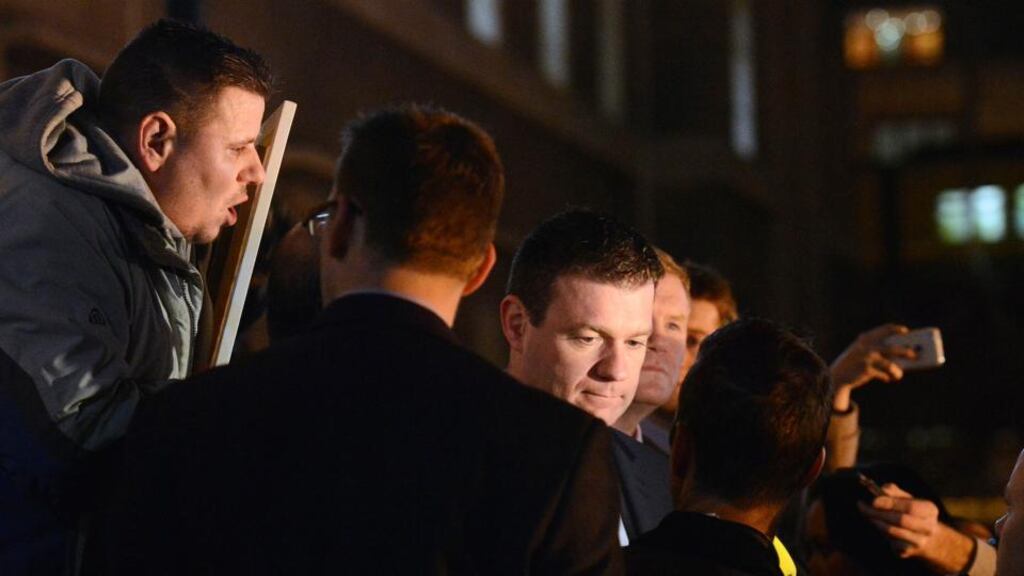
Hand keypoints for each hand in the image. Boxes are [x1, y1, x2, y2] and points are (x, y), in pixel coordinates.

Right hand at [830, 324, 913, 411]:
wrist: (838, 375)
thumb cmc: (856, 364)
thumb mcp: (864, 353)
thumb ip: (879, 352)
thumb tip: (903, 358)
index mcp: (866, 338)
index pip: (884, 329)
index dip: (896, 329)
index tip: (906, 331)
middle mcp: (867, 346)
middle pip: (892, 348)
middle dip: (906, 352)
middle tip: (915, 355)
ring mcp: (867, 358)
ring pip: (890, 364)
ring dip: (898, 371)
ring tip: (899, 374)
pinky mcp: (867, 370)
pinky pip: (884, 374)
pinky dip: (888, 377)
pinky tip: (888, 379)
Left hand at [858, 483, 974, 573]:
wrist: (926, 538)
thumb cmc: (911, 513)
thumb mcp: (907, 499)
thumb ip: (894, 492)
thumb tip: (881, 489)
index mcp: (930, 510)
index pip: (910, 507)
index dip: (890, 504)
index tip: (873, 501)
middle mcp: (928, 527)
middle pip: (901, 520)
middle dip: (879, 513)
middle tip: (862, 507)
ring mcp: (920, 542)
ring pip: (894, 532)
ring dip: (877, 522)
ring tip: (867, 515)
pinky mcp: (908, 551)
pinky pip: (890, 542)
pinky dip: (881, 532)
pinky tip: (878, 525)